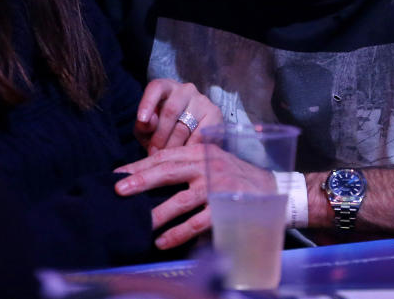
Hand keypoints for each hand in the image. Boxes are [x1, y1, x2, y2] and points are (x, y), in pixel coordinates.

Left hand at [115, 144, 273, 248]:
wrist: (275, 189)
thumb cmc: (236, 176)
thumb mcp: (212, 161)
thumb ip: (186, 165)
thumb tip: (149, 177)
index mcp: (201, 151)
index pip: (165, 156)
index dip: (140, 164)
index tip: (118, 173)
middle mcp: (207, 165)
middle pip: (168, 170)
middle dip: (141, 180)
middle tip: (118, 190)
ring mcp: (218, 187)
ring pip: (181, 200)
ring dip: (157, 213)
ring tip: (139, 223)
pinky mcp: (227, 209)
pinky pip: (198, 223)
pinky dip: (178, 234)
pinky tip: (163, 241)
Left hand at [134, 79, 221, 153]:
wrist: (193, 139)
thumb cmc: (163, 132)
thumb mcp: (148, 130)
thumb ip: (144, 126)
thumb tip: (147, 121)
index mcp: (166, 88)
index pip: (156, 88)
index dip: (148, 102)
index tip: (142, 119)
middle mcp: (185, 89)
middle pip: (170, 111)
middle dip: (160, 136)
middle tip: (153, 154)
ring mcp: (202, 100)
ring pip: (184, 126)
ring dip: (172, 146)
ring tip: (166, 160)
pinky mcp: (214, 114)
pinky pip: (199, 135)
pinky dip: (189, 149)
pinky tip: (184, 157)